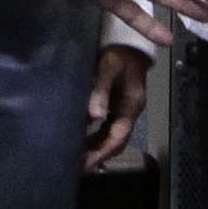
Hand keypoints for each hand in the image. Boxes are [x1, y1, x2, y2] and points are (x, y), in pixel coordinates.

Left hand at [82, 45, 150, 167]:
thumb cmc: (119, 52)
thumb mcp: (109, 66)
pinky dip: (95, 138)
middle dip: (98, 155)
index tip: (85, 165)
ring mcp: (124, 109)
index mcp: (131, 105)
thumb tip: (93, 115)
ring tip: (76, 160)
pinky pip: (106, 127)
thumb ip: (100, 88)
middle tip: (76, 169)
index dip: (102, 152)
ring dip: (96, 148)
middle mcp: (130, 111)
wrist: (129, 39)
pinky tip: (82, 142)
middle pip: (115, 141)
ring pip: (111, 136)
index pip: (118, 136)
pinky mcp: (116, 104)